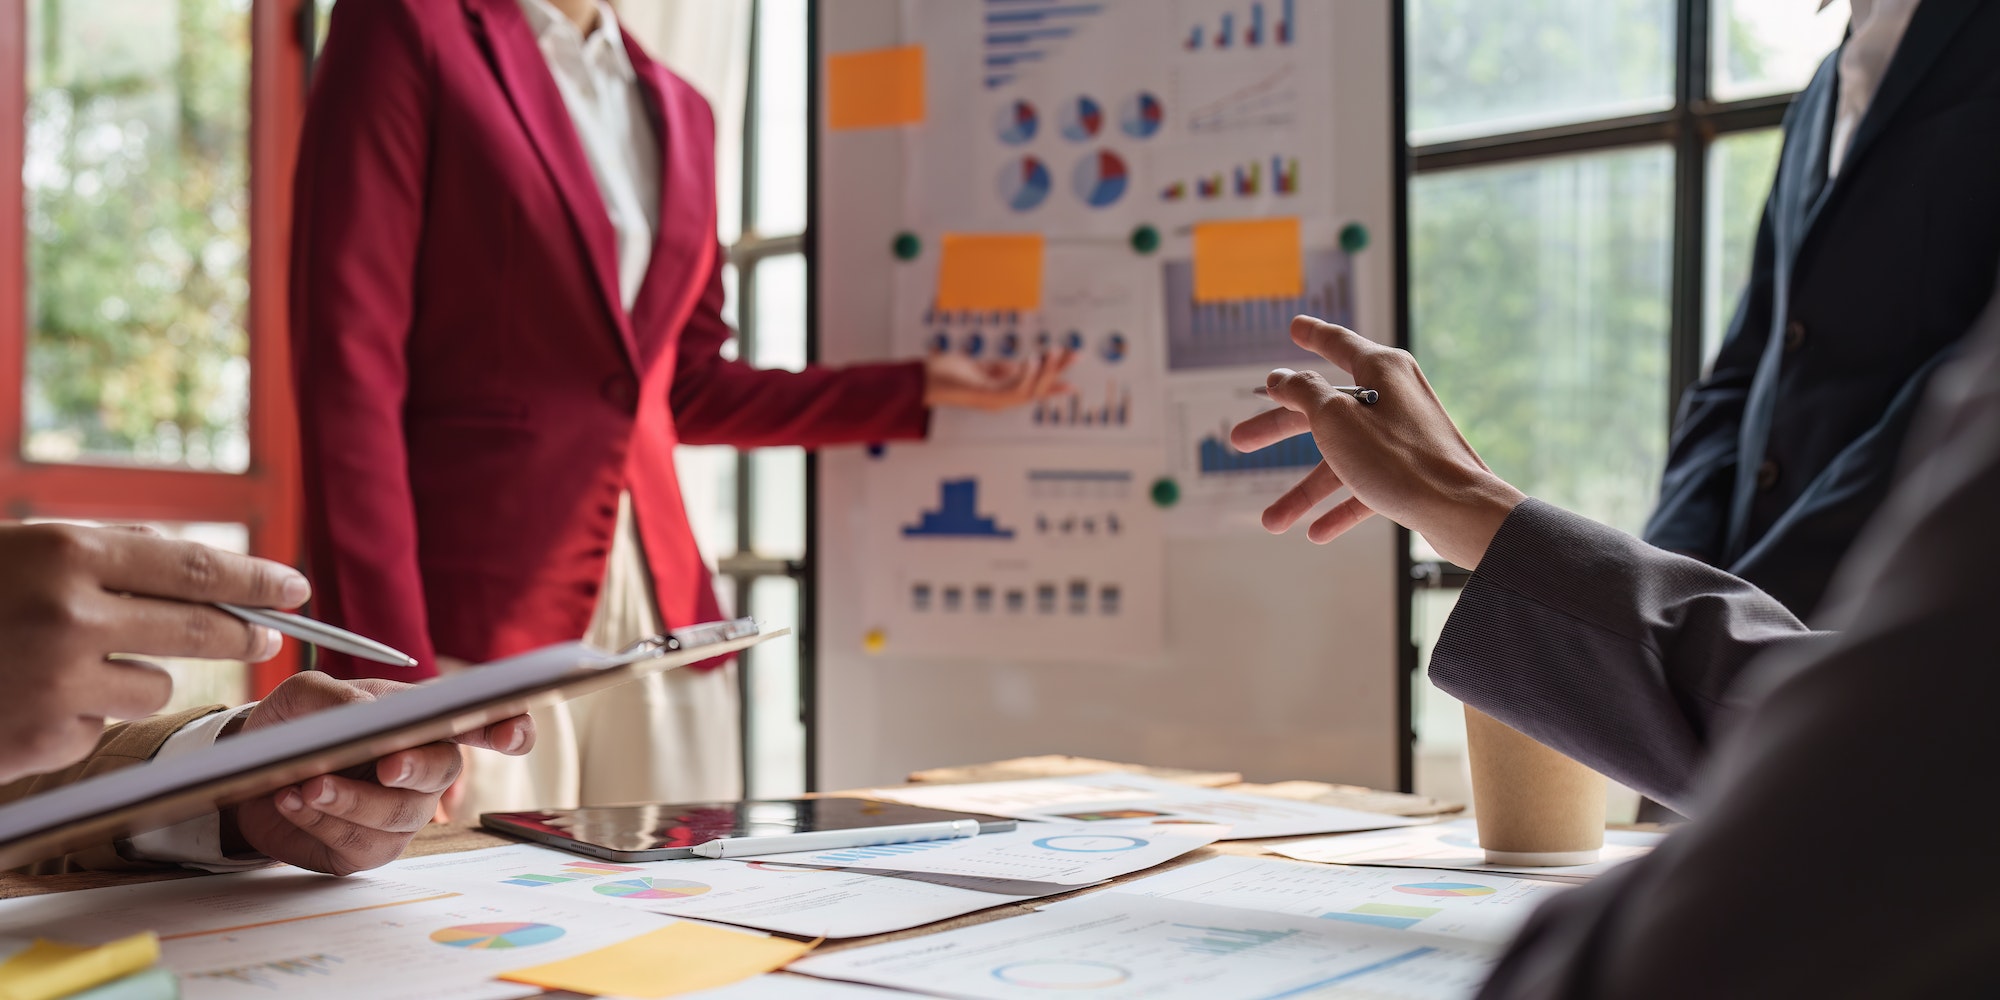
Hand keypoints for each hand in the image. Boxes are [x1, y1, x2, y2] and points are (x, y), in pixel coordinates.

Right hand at [0, 523, 308, 783]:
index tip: (294, 589)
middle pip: (200, 631)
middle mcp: (70, 618)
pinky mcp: (44, 741)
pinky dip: (79, 716)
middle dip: (247, 635)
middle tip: (270, 636)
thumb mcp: (26, 549)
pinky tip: (30, 699)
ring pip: (157, 688)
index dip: (255, 581)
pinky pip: (100, 727)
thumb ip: (106, 556)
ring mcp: (58, 684)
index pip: (194, 569)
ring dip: (136, 679)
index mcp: (67, 555)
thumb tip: (193, 566)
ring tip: (64, 665)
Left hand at [226, 672, 534, 874]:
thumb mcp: (306, 694)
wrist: (253, 771)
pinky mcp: (370, 849)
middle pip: (444, 771)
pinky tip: (292, 801)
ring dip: (350, 800)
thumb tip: (365, 715)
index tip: (511, 736)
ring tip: (306, 784)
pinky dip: (323, 822)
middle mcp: (425, 768)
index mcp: (424, 721)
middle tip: (386, 766)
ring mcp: (403, 812)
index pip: (483, 723)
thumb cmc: (296, 725)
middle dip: (416, 768)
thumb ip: (336, 698)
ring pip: (397, 814)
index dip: (510, 728)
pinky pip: (360, 844)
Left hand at [923, 350, 1076, 410]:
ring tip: (1053, 352)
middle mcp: (1002, 400)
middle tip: (1073, 354)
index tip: (1076, 380)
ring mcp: (995, 401)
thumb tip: (1030, 361)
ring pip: (1029, 390)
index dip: (1056, 384)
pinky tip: (1031, 361)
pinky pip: (1012, 389)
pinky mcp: (986, 397)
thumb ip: (1004, 367)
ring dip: (1044, 371)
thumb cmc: (949, 373)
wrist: (925, 379)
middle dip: (1057, 372)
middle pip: (1038, 389)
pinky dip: (1025, 375)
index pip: (1036, 388)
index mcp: (1003, 392)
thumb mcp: (984, 367)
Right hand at [1230, 316, 1525, 568]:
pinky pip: (1366, 485)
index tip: (1296, 327)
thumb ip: (1302, 393)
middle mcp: (1394, 397)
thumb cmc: (1397, 459)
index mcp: (1380, 370)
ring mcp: (1403, 436)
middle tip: (1239, 440)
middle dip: (1278, 428)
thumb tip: (1281, 377)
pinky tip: (1316, 533)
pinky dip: (1341, 506)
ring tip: (1271, 521)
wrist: (1460, 511)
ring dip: (1305, 491)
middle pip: (1324, 407)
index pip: (1337, 343)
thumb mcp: (1334, 418)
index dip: (1312, 335)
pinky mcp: (1412, 472)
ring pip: (1341, 457)